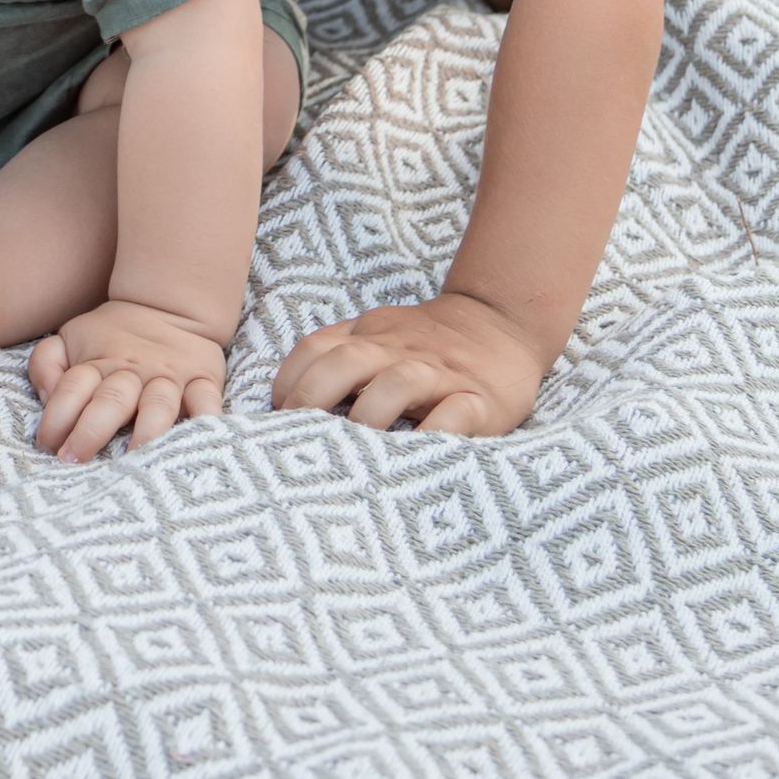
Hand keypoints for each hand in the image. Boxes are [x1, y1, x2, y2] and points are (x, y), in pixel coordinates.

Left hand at [29, 299, 226, 460]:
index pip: (72, 388)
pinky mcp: (203, 381)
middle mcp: (132, 372)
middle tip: (74, 460)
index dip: (57, 417)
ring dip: (147, 432)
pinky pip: (207, 401)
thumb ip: (47, 363)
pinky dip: (206, 420)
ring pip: (159, 405)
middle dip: (91, 431)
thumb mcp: (70, 338)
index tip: (48, 445)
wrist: (168, 306)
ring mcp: (169, 378)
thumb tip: (47, 396)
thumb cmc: (111, 337)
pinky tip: (198, 440)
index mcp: (97, 363)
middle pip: (111, 400)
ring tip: (135, 458)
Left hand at [271, 291, 546, 436]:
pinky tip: (416, 456)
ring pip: (399, 383)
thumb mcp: (379, 337)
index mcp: (370, 336)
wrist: (502, 322)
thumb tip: (285, 401)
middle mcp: (400, 350)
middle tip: (299, 438)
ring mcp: (441, 373)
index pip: (316, 348)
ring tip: (354, 452)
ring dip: (370, 416)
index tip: (276, 416)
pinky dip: (434, 434)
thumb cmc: (425, 344)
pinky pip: (456, 414)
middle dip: (314, 398)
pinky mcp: (480, 400)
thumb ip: (339, 356)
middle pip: (348, 362)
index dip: (289, 381)